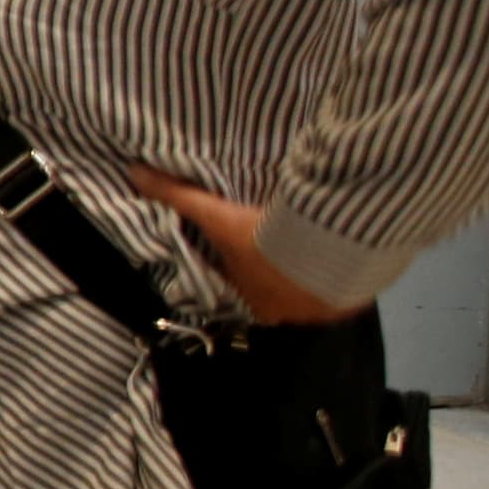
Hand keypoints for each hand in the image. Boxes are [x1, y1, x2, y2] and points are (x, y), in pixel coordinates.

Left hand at [127, 166, 357, 324]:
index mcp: (251, 300)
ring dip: (308, 275)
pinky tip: (342, 255)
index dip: (235, 268)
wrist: (330, 245)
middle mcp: (285, 313)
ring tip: (309, 249)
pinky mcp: (354, 302)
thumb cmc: (264, 239)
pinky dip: (341, 275)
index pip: (237, 288)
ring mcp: (322, 311)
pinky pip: (344, 290)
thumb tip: (134, 174)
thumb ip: (176, 195)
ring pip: (309, 294)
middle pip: (273, 292)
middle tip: (273, 246)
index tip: (240, 250)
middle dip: (272, 273)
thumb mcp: (218, 215)